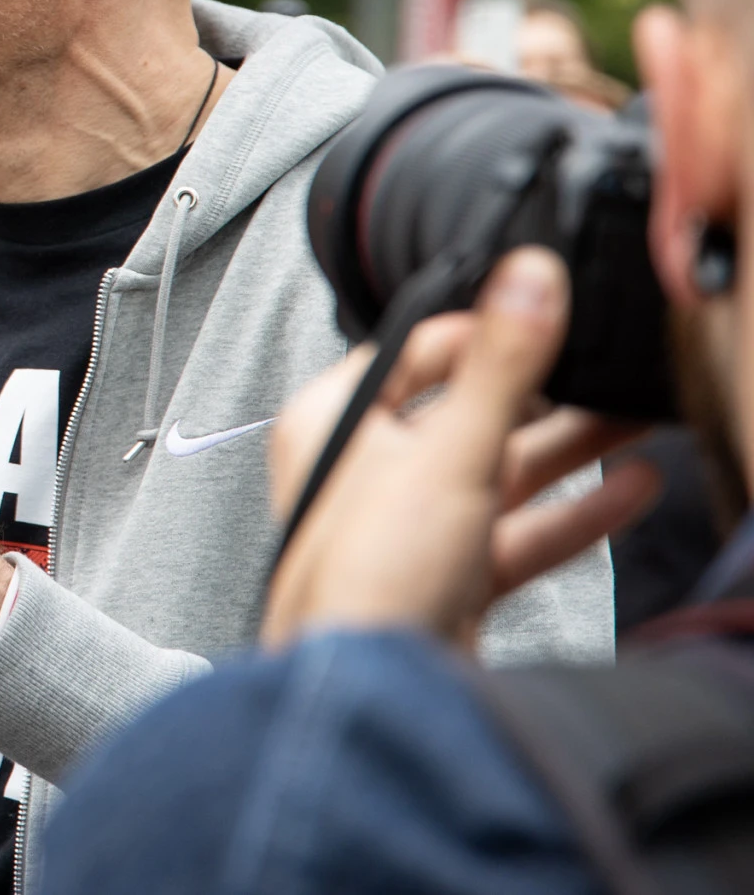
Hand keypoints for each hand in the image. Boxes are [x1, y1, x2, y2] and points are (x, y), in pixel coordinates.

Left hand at [263, 247, 661, 648]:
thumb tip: (527, 275)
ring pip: (497, 471)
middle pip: (466, 412)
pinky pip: (513, 531)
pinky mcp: (441, 576)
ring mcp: (404, 526)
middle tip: (609, 373)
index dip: (483, 332)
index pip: (412, 351)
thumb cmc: (370, 576)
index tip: (546, 316)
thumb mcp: (449, 452)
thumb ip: (500, 366)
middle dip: (546, 395)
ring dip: (569, 450)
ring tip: (637, 422)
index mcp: (334, 421)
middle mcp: (363, 469)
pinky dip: (569, 513)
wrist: (370, 694)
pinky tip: (627, 492)